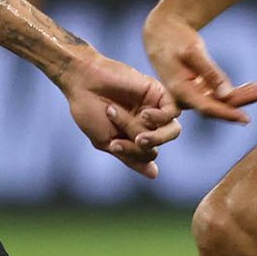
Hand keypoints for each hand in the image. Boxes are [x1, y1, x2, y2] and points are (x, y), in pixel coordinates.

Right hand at [59, 48, 182, 177]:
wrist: (83, 81)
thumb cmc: (89, 111)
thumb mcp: (107, 141)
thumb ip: (130, 157)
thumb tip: (155, 175)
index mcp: (134, 135)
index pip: (148, 154)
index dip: (135, 154)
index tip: (114, 144)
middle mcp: (147, 123)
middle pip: (161, 142)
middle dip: (148, 145)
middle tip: (136, 139)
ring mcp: (153, 107)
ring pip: (172, 130)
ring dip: (157, 135)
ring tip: (140, 128)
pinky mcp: (157, 92)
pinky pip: (173, 111)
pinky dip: (161, 117)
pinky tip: (144, 114)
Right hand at [141, 10, 256, 122]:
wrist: (161, 33)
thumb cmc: (174, 39)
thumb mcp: (192, 51)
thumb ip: (210, 72)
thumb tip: (227, 94)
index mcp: (180, 91)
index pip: (207, 108)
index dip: (227, 114)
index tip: (246, 119)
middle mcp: (187, 98)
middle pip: (220, 104)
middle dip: (246, 98)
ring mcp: (193, 94)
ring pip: (223, 100)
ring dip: (246, 94)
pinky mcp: (199, 89)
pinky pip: (221, 93)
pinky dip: (237, 90)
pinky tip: (254, 87)